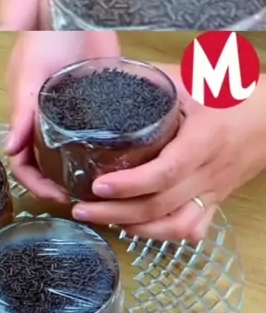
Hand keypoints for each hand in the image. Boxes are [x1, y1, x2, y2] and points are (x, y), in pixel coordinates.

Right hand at [6, 30, 119, 201]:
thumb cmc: (40, 30)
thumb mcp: (28, 70)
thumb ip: (21, 108)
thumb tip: (12, 148)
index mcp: (27, 114)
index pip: (25, 161)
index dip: (36, 184)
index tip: (58, 196)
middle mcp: (50, 117)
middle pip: (51, 162)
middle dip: (63, 184)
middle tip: (87, 198)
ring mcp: (76, 108)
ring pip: (77, 149)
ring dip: (87, 169)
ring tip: (106, 186)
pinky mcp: (101, 94)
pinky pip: (105, 126)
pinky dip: (111, 144)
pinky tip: (125, 157)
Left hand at [73, 69, 265, 242]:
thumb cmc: (232, 93)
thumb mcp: (194, 78)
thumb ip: (153, 79)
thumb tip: (106, 76)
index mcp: (203, 141)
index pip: (166, 172)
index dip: (131, 184)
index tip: (98, 185)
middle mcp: (208, 173)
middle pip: (160, 206)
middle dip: (116, 213)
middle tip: (81, 209)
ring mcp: (212, 192)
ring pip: (174, 226)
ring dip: (136, 230)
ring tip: (103, 221)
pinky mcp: (215, 202)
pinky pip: (191, 230)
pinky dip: (162, 236)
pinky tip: (137, 229)